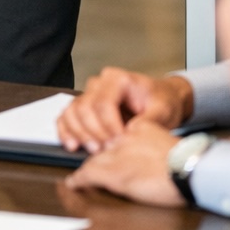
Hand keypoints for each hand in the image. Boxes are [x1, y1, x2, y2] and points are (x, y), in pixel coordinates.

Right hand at [57, 68, 192, 150]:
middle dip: (94, 132)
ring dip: (78, 133)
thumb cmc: (162, 102)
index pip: (104, 102)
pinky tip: (72, 145)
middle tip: (106, 150)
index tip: (119, 142)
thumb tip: (130, 134)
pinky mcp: (85, 105)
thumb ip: (148, 121)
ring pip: (72, 111)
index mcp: (119, 79)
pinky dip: (66, 131)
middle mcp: (100, 82)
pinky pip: (67, 115)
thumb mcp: (163, 111)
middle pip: (85, 107)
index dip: (108, 126)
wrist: (161, 98)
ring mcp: (90, 93)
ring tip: (92, 150)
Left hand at [65, 120, 183, 206]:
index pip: (114, 133)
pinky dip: (79, 179)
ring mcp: (117, 155)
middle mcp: (124, 138)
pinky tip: (74, 183)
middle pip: (100, 144)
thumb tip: (148, 158)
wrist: (189, 168)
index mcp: (138, 129)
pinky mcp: (114, 173)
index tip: (103, 149)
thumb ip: (152, 145)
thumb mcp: (167, 145)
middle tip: (87, 160)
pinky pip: (89, 174)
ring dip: (85, 167)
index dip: (106, 143)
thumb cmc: (186, 163)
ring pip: (93, 158)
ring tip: (77, 175)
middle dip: (92, 153)